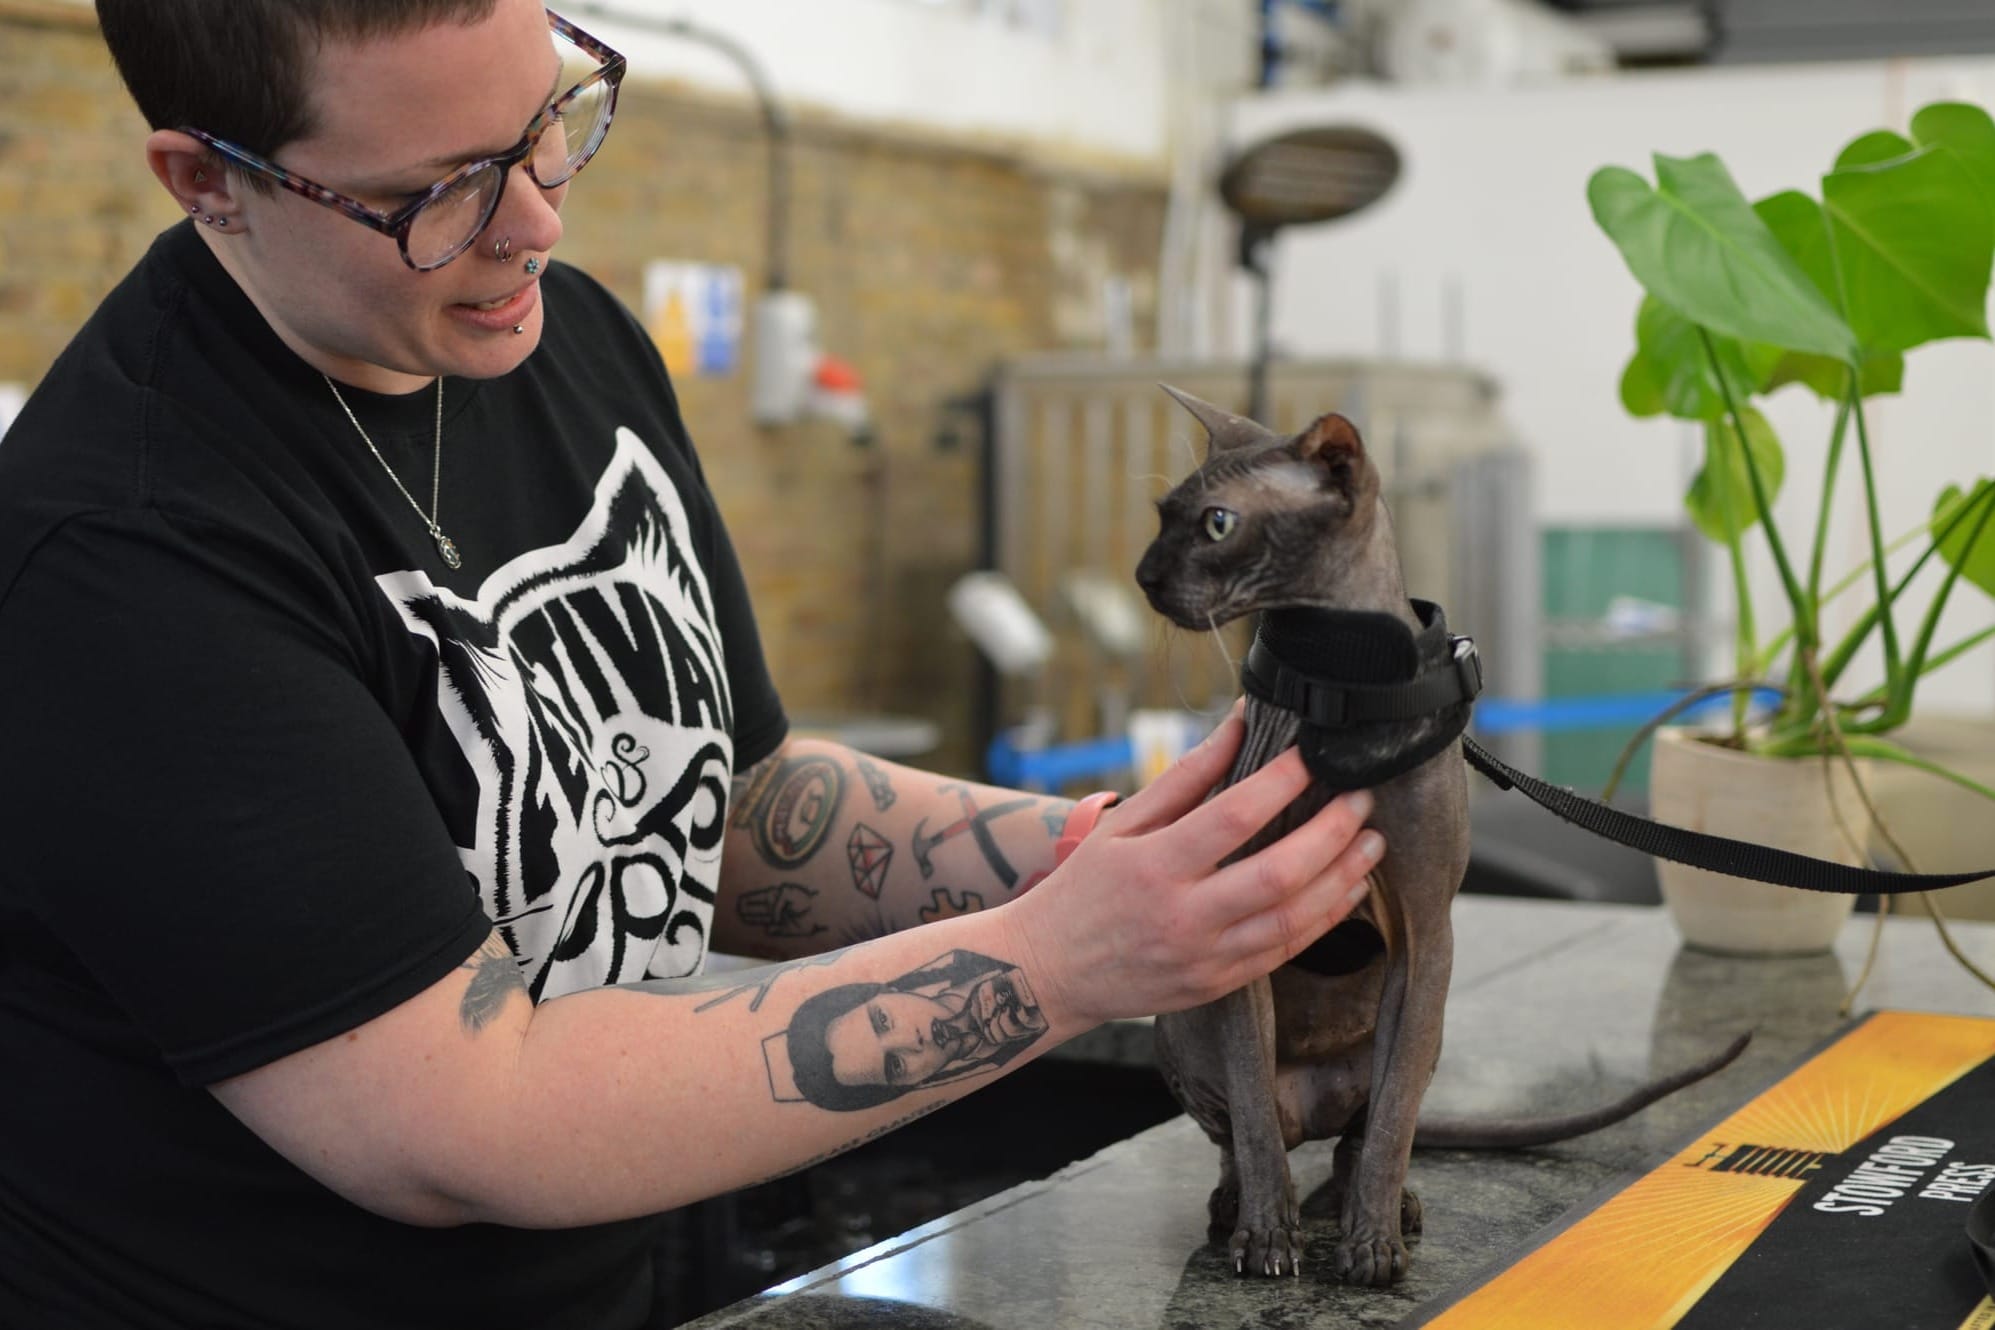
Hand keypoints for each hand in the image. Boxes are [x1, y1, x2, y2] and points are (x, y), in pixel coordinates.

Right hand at [1000, 706, 1380, 1028]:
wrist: (1049, 972)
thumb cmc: (1084, 888)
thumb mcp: (1122, 825)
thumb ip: (1186, 777)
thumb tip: (1239, 725)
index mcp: (1153, 866)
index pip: (1232, 817)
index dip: (1281, 781)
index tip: (1313, 754)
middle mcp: (1183, 916)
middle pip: (1277, 873)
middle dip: (1331, 833)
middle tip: (1361, 800)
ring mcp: (1204, 957)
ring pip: (1293, 920)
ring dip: (1341, 878)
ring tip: (1371, 843)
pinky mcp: (1217, 984)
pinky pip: (1284, 952)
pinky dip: (1323, 919)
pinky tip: (1346, 889)